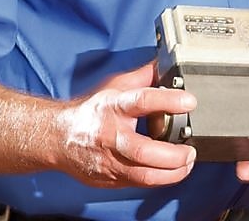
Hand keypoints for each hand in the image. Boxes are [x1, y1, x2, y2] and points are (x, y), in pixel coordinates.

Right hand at [56, 63, 196, 186]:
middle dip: (173, 155)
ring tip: (187, 163)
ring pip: (142, 175)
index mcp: (113, 107)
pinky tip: (172, 171)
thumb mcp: (115, 87)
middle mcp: (110, 135)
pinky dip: (160, 179)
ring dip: (171, 173)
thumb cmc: (91, 112)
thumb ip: (143, 77)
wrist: (58, 138)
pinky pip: (139, 183)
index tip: (190, 102)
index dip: (168, 101)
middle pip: (142, 150)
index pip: (142, 101)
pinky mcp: (109, 178)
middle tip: (190, 149)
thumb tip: (166, 64)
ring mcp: (108, 160)